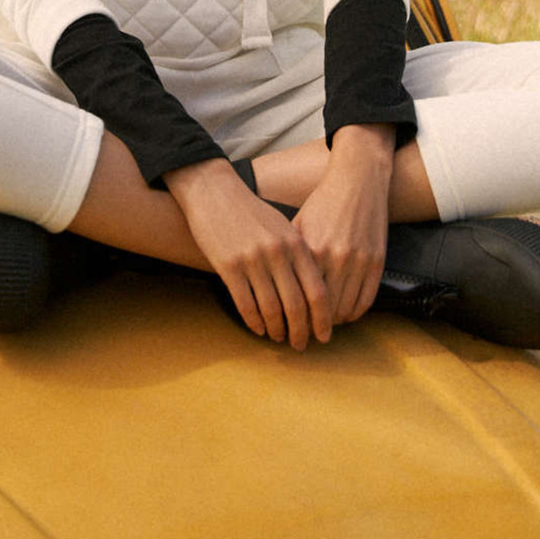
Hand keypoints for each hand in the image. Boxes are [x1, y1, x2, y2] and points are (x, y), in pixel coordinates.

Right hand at [165, 157, 332, 349]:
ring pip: (271, 309)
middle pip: (296, 305)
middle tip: (301, 346)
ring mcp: (252, 260)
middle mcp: (278, 253)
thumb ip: (300, 254)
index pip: (317, 291)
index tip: (324, 335)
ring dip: (277, 330)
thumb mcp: (283, 227)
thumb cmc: (252, 212)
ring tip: (279, 339)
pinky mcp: (229, 266)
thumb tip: (315, 291)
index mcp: (296, 244)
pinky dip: (254, 322)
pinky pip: (245, 304)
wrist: (215, 192)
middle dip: (300, 331)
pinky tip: (258, 329)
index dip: (322, 319)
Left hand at [293, 125, 393, 324]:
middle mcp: (336, 258)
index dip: (293, 317)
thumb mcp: (298, 225)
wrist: (358, 181)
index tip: (287, 327)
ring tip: (323, 325)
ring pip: (345, 310)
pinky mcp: (377, 262)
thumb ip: (288, 255)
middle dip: (312, 327)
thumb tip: (270, 286)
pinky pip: (366, 301)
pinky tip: (345, 315)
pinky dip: (354, 314)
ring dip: (333, 323)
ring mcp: (359, 261)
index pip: (300, 298)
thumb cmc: (324, 203)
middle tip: (304, 335)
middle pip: (322, 310)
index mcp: (311, 250)